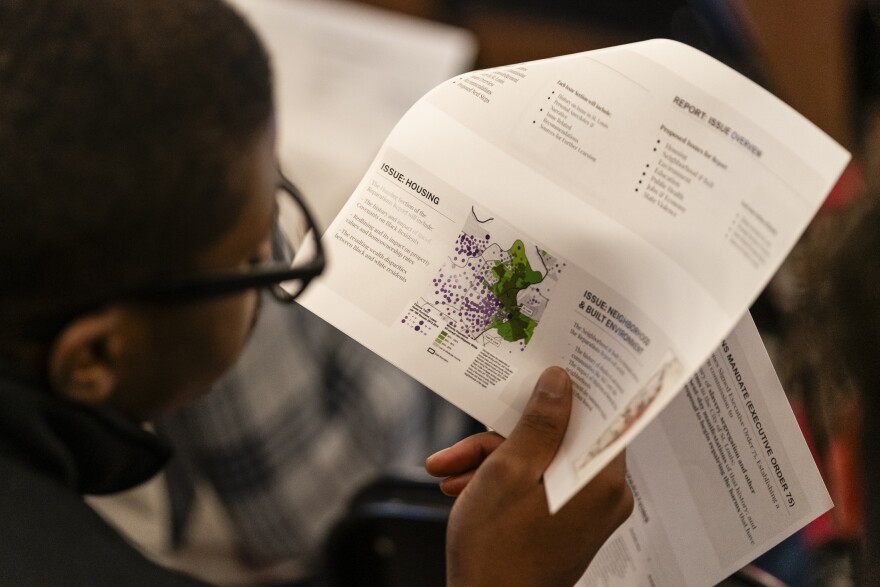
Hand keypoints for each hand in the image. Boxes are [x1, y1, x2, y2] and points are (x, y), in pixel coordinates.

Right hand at [425, 366, 632, 586]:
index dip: (571, 391)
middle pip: (557, 439)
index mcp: (601, 481)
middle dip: (503, 437)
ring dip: (490, 461)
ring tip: (450, 469)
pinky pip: (535, 485)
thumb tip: (560, 382)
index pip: (600, 416)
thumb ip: (539, 422)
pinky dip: (499, 483)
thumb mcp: (509, 471)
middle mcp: (602, 497)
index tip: (549, 372)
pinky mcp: (563, 524)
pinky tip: (461, 486)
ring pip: (539, 461)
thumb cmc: (496, 553)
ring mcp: (583, 513)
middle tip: (470, 440)